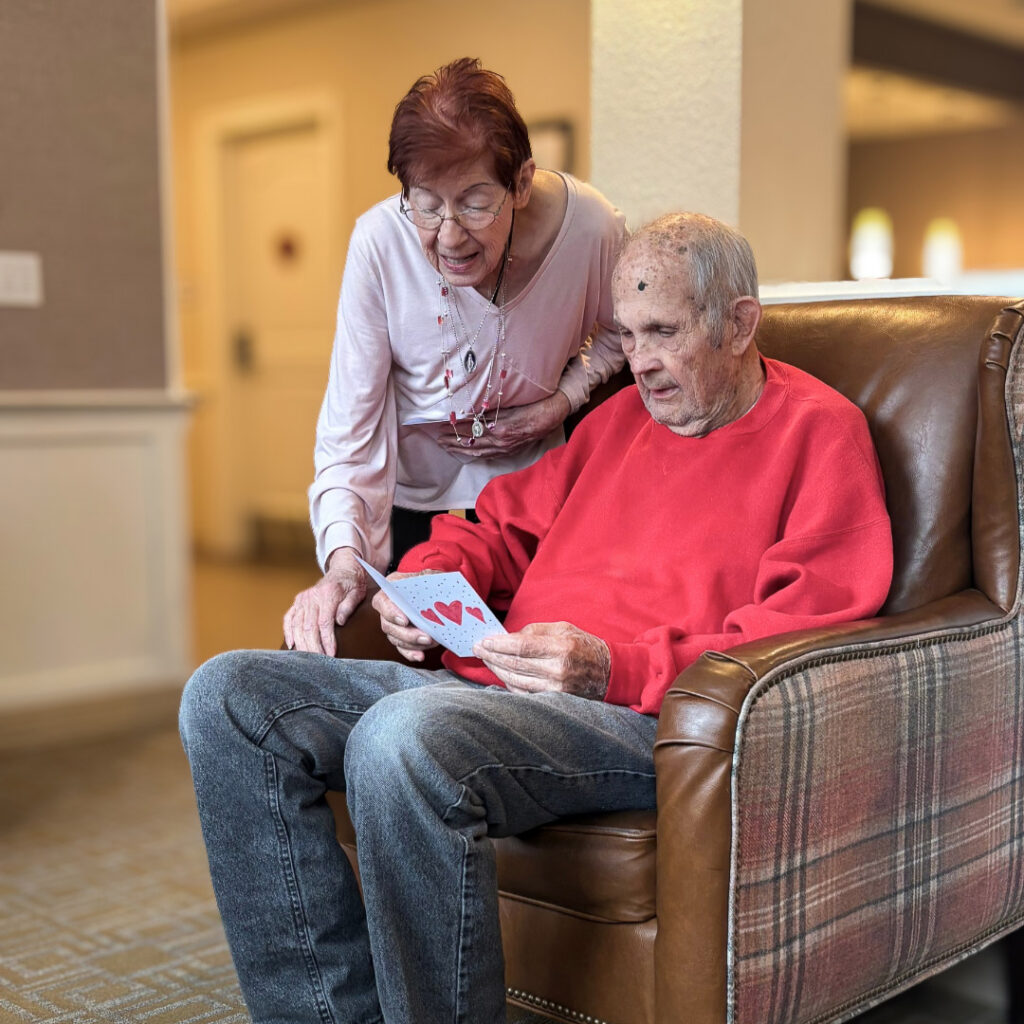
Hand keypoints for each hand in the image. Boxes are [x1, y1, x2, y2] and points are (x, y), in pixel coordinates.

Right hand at [283, 547, 366, 655]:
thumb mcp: (357, 593)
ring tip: (308, 659)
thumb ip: (348, 606)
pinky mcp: (298, 602)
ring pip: (297, 625)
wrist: (343, 570)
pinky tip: (292, 645)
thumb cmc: (352, 584)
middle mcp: (312, 597)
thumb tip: (340, 621)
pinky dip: (288, 632)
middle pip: (309, 627)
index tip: (331, 654)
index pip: (324, 622)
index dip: (327, 640)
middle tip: (320, 662)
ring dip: (302, 644)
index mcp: (328, 594)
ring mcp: (303, 599)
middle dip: (314, 647)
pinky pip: (289, 618)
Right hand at [371, 570, 441, 661]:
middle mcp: (387, 607)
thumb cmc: (429, 580)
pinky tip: (420, 656)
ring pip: (395, 638)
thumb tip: (436, 586)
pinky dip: (411, 653)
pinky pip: (402, 648)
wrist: (433, 588)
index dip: (391, 613)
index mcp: (390, 589)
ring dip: (412, 644)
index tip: (405, 620)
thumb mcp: (429, 575)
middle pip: (388, 625)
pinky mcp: (401, 636)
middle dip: (407, 634)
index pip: (382, 602)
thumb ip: (429, 579)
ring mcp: (393, 624)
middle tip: (426, 637)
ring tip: (429, 643)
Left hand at [438, 391, 570, 459]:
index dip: (455, 428)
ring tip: (448, 446)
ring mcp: (505, 448)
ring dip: (461, 449)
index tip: (442, 425)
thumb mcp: (510, 404)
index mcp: (499, 428)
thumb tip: (470, 412)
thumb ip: (490, 410)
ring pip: (478, 451)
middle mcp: (501, 441)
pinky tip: (469, 452)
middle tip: (439, 439)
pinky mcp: (510, 450)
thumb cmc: (533, 404)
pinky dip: (476, 453)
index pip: (471, 429)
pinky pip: (489, 455)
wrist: (552, 415)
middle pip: (471, 443)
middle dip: (453, 441)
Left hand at [474, 622, 609, 699]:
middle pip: (515, 664)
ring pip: (516, 680)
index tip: (484, 641)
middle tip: (477, 649)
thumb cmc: (586, 646)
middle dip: (492, 656)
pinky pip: (524, 692)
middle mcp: (557, 670)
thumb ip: (536, 631)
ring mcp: (555, 688)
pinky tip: (500, 674)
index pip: (521, 646)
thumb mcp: (565, 629)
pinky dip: (509, 683)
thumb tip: (510, 636)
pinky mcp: (554, 699)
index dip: (499, 644)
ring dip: (496, 670)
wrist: (610, 674)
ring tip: (486, 660)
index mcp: (561, 647)